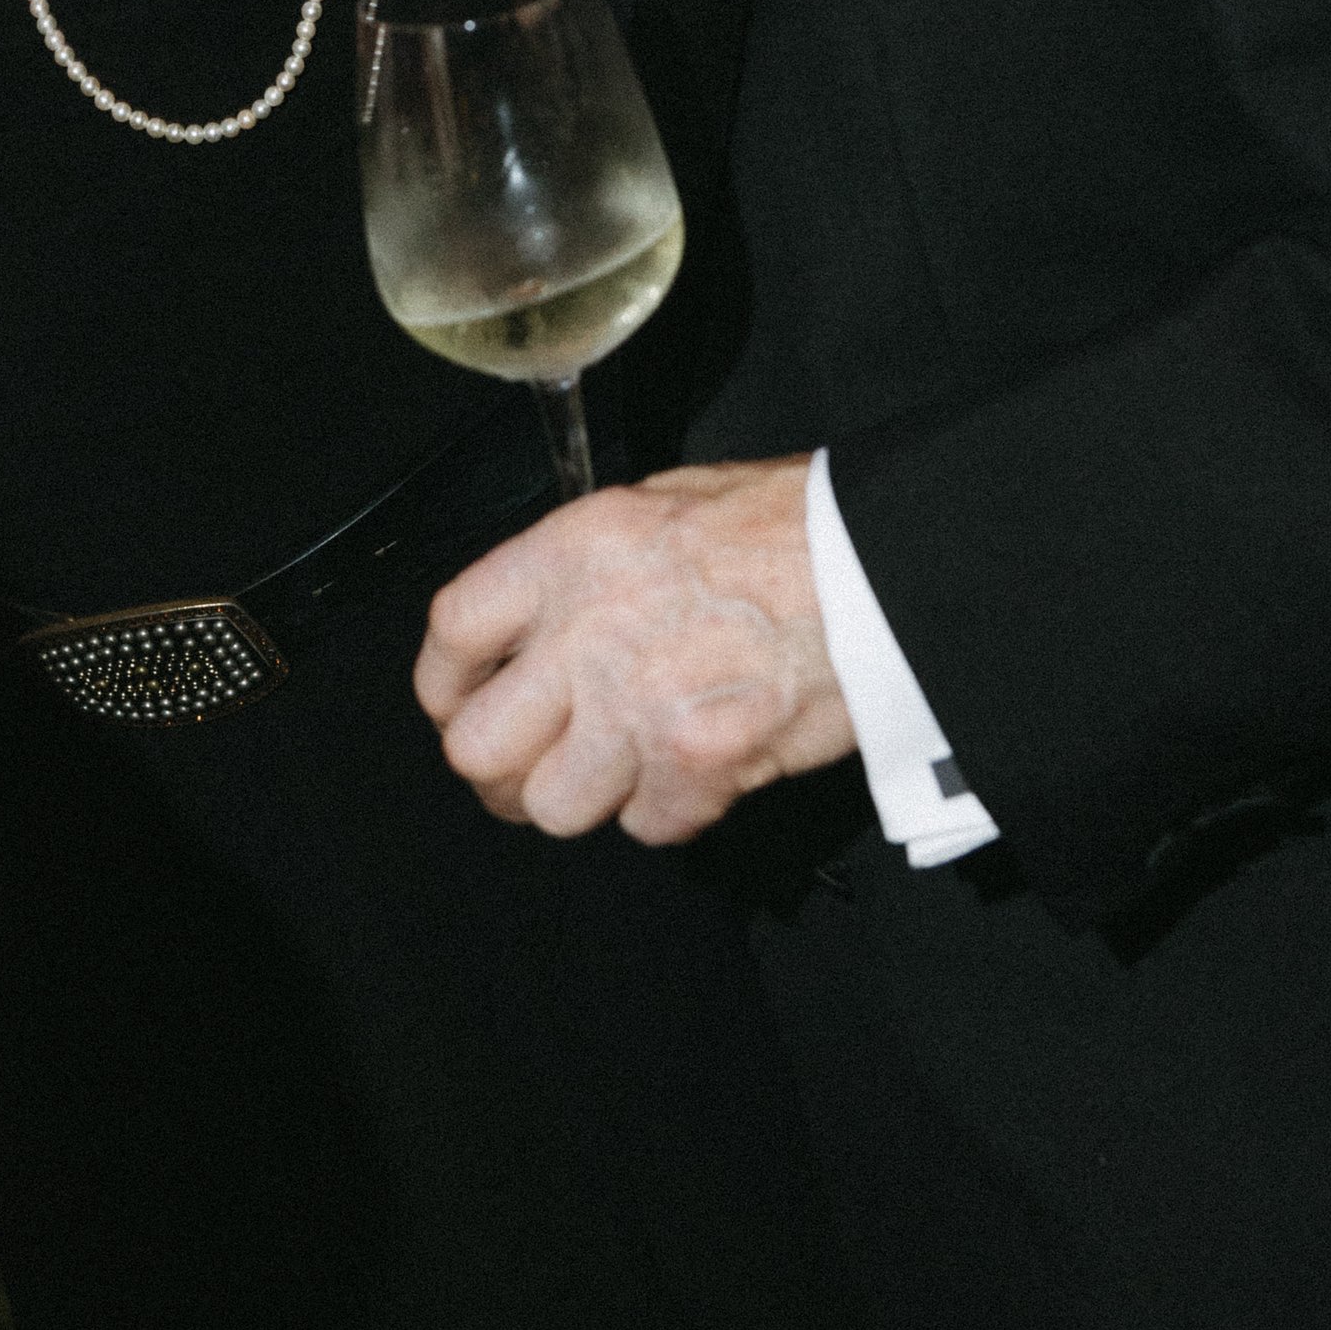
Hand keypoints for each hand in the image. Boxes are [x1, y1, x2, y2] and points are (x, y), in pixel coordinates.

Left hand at [413, 458, 857, 845]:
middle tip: (527, 765)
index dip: (445, 682)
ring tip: (620, 766)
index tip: (456, 702)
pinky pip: (645, 826)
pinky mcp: (699, 767)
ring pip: (552, 806)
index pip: (454, 629)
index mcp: (574, 551)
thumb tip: (541, 621)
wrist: (886, 568)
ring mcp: (640, 708)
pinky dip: (668, 809)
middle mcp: (590, 631)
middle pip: (477, 747)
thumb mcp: (665, 503)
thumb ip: (587, 564)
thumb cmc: (792, 527)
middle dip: (498, 770)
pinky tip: (696, 767)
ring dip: (584, 796)